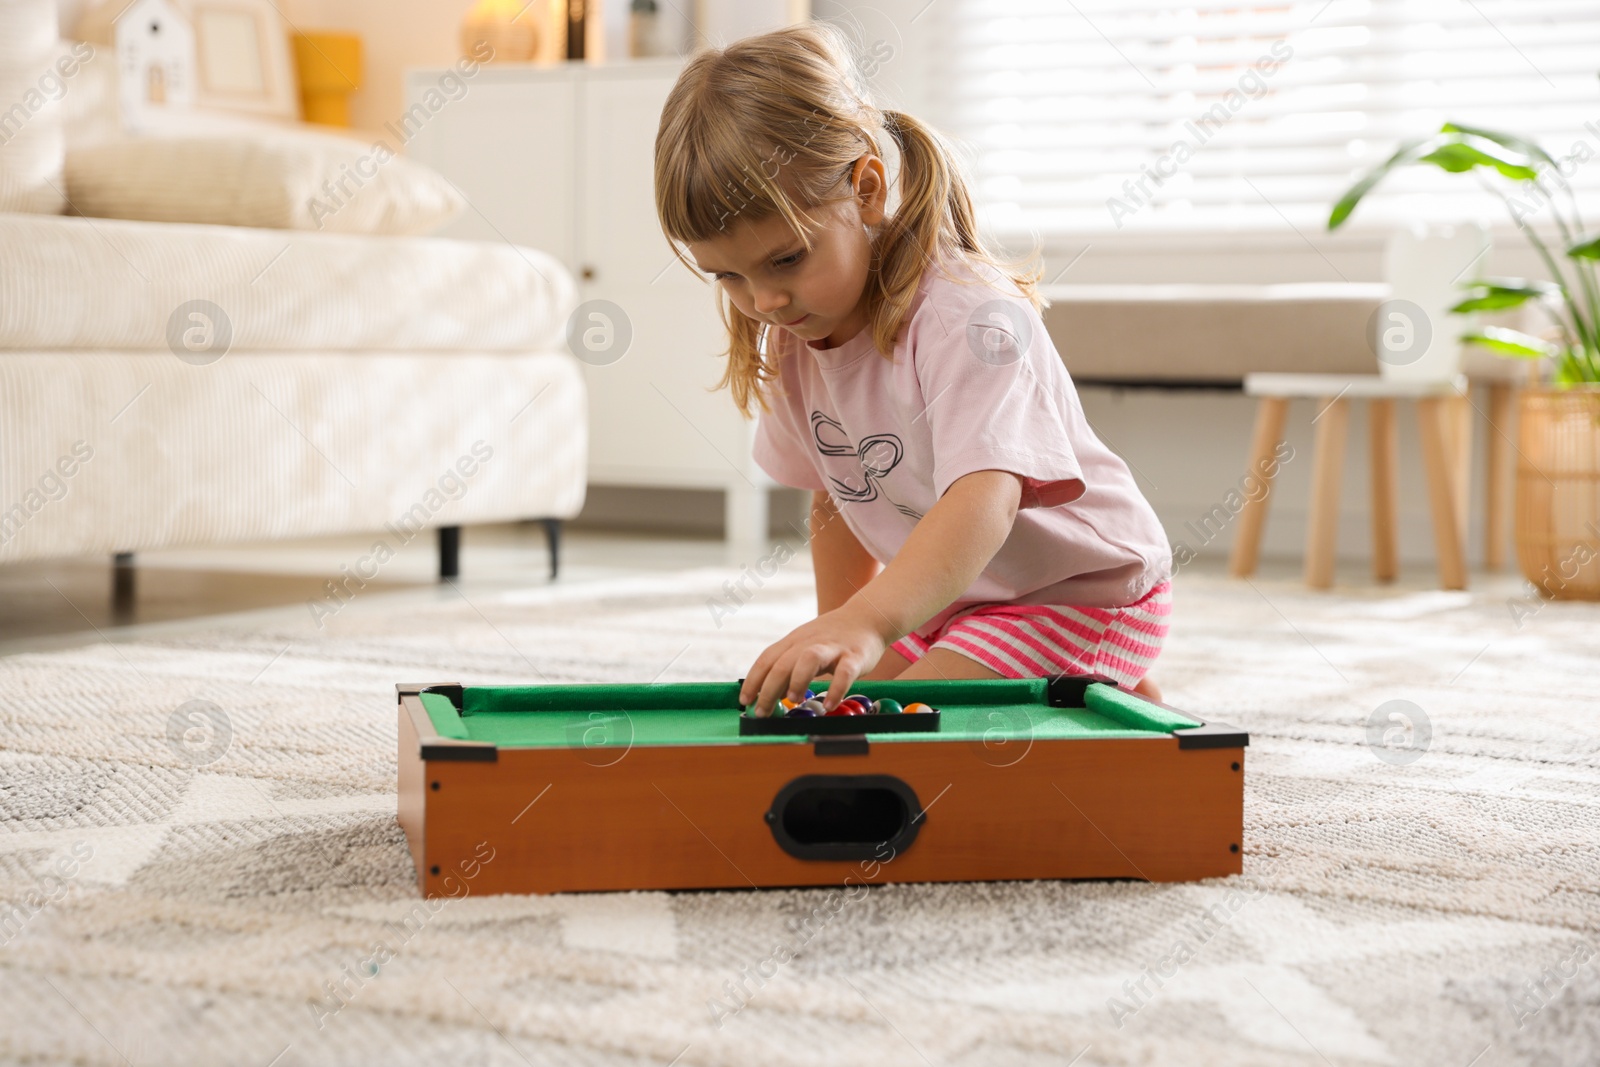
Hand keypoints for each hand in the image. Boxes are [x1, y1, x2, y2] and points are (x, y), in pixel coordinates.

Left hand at [739, 603, 889, 714]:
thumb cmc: (833, 638)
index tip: (744, 701)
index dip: (753, 680)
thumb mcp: (806, 647)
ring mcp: (833, 648)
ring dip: (798, 680)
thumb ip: (790, 667)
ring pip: (809, 659)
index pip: (767, 659)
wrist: (868, 616)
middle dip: (768, 689)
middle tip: (762, 712)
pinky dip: (836, 689)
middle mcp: (810, 642)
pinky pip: (845, 672)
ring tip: (793, 700)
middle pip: (783, 662)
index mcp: (795, 641)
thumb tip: (770, 695)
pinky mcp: (854, 656)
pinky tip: (829, 705)